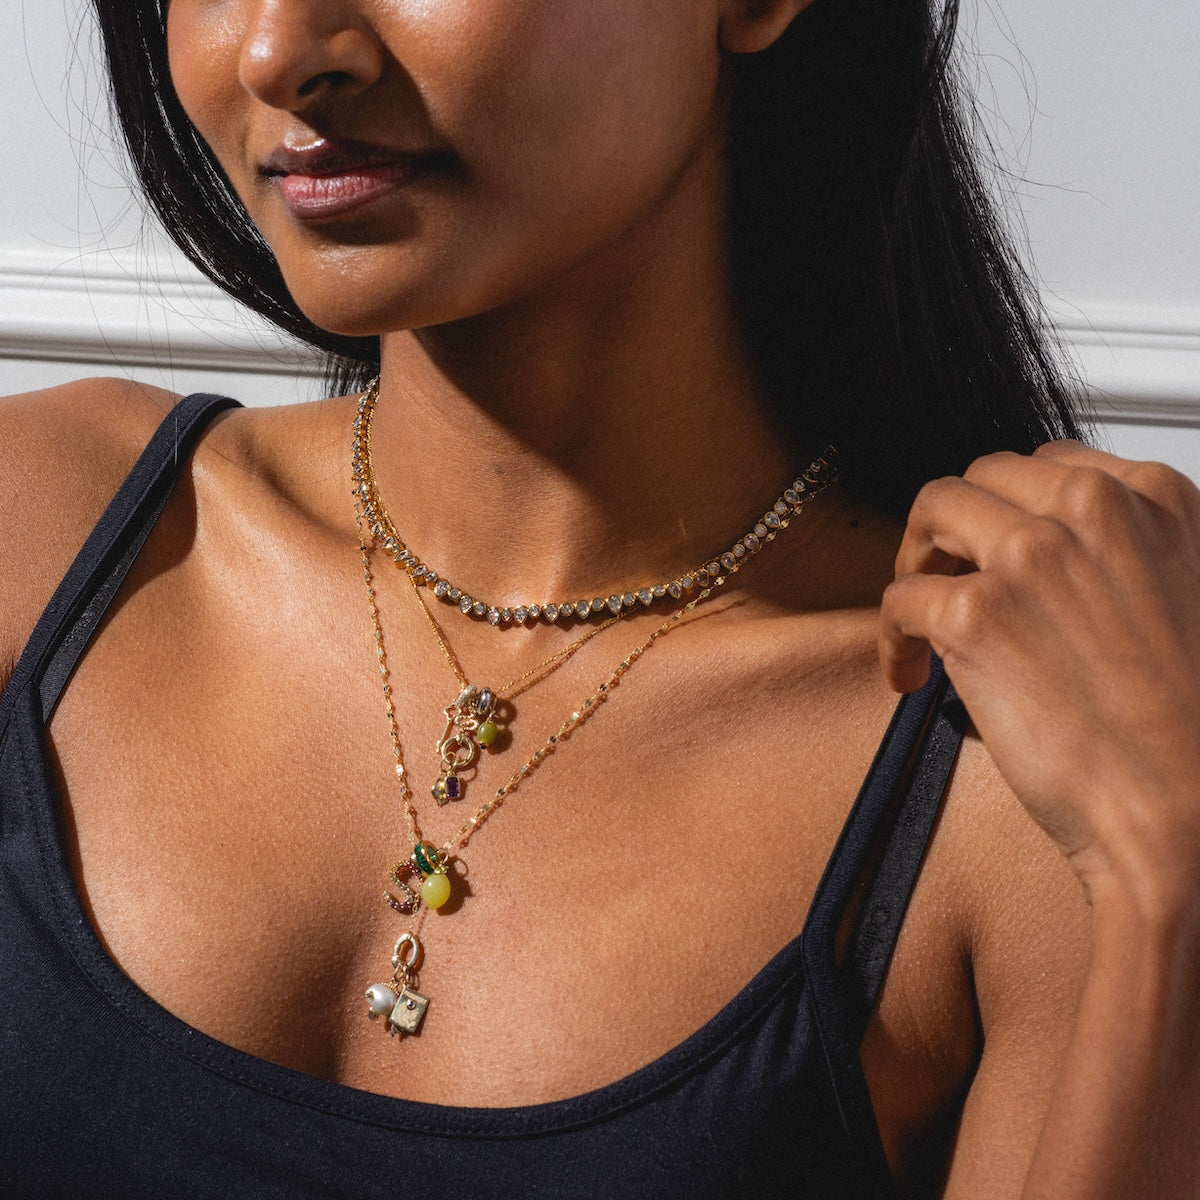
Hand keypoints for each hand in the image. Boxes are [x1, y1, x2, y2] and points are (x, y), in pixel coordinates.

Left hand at [879, 441, 1199, 896]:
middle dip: (956, 526)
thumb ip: (1123, 555)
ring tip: (921, 615)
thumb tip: (1048, 552)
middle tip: (944, 573)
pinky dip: (892, 638)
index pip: (1046, 466)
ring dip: (915, 560)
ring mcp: (1030, 556)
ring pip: (931, 512)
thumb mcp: (1186, 599)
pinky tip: (911, 673)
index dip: (1007, 508)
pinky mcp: (975, 614)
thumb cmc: (1187, 728)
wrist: (1187, 811)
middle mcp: (1092, 511)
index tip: (993, 544)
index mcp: (1154, 501)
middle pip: (981, 479)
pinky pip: (898, 598)